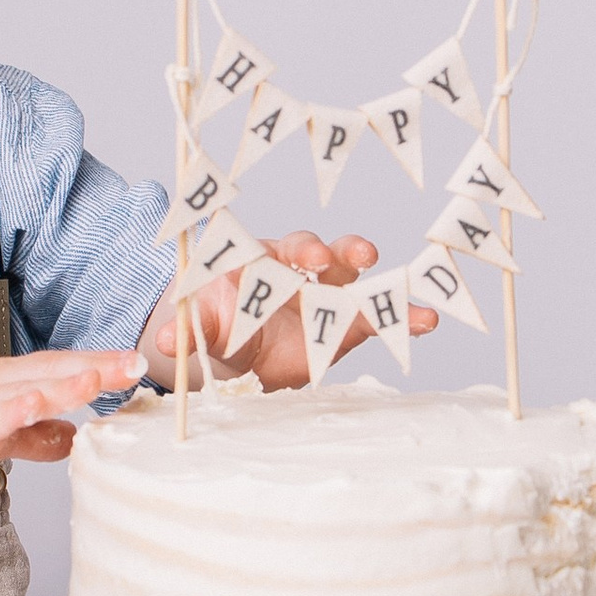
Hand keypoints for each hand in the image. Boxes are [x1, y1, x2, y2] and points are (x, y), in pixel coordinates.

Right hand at [0, 348, 145, 501]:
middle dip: (94, 367)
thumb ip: (36, 436)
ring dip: (62, 384)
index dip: (99, 364)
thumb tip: (74, 439)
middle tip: (134, 364)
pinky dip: (12, 410)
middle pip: (51, 372)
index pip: (61, 367)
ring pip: (24, 390)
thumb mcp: (0, 434)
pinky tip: (34, 406)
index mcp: (8, 381)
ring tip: (97, 380)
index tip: (136, 362)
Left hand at [141, 231, 437, 390]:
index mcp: (263, 262)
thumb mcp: (205, 326)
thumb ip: (192, 330)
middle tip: (353, 258)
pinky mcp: (346, 325)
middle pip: (323, 252)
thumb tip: (168, 342)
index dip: (297, 250)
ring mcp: (326, 296)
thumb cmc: (221, 321)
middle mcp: (300, 271)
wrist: (239, 347)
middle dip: (338, 253)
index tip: (306, 258)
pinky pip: (378, 317)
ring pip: (355, 280)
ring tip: (403, 288)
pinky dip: (403, 317)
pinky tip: (427, 319)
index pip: (280, 248)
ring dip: (380, 282)